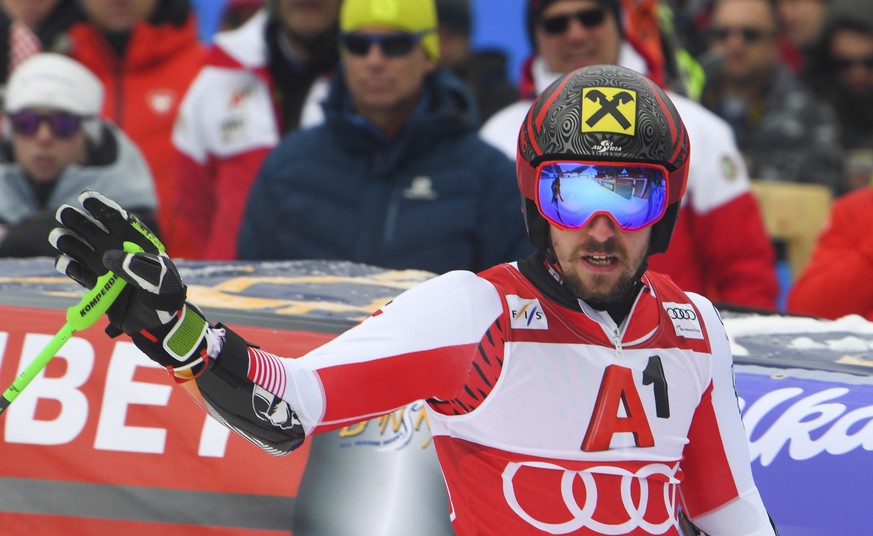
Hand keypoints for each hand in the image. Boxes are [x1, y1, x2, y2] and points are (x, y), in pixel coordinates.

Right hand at [50, 191, 212, 373]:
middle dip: (77, 220)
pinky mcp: (94, 284)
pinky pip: (77, 272)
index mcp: (136, 241)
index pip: (116, 219)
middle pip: (92, 230)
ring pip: (79, 248)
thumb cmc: (165, 294)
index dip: (101, 207)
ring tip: (59, 236)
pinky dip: (69, 266)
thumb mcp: (160, 279)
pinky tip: (66, 261)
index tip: (85, 197)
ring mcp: (103, 267)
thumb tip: (111, 258)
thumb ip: (140, 267)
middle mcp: (116, 250)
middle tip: (64, 214)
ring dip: (67, 241)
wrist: (157, 322)